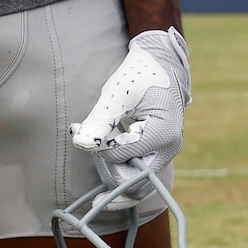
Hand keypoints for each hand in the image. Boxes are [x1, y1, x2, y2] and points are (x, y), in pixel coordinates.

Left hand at [71, 28, 190, 189]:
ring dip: (113, 173)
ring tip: (97, 154)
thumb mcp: (116, 95)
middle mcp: (169, 149)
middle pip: (133, 182)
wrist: (161, 64)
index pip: (119, 157)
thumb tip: (80, 144)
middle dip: (106, 170)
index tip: (78, 128)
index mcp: (162, 134)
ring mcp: (166, 153)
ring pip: (137, 183)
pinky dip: (121, 170)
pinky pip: (139, 173)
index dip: (96, 147)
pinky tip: (106, 161)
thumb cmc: (139, 75)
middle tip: (88, 146)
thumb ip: (99, 122)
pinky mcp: (159, 152)